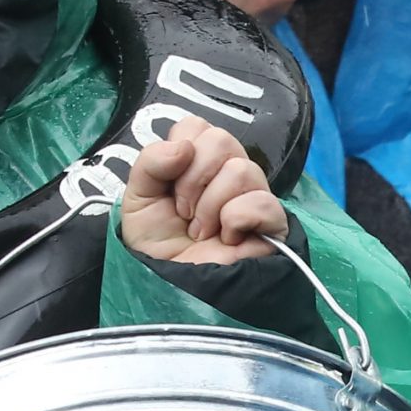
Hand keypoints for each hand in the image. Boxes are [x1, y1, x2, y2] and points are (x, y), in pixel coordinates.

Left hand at [121, 115, 288, 263]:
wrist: (172, 284)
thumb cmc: (158, 243)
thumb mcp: (138, 199)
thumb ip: (151, 163)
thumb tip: (183, 146)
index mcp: (198, 161)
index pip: (198, 126)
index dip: (181, 152)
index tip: (170, 188)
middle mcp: (228, 171)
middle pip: (221, 139)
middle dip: (192, 180)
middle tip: (185, 212)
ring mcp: (253, 195)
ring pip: (242, 170)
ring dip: (211, 207)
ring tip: (202, 232)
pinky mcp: (272, 221)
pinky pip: (262, 201)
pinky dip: (235, 221)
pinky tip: (228, 239)